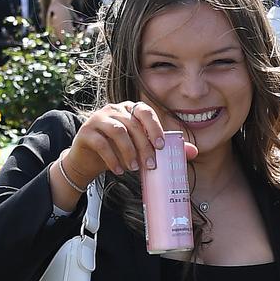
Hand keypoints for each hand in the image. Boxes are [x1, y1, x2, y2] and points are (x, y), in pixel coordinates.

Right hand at [64, 101, 197, 183]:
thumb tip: (193, 151)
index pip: (145, 111)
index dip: (154, 127)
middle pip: (133, 125)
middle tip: (151, 166)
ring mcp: (98, 119)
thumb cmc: (119, 151)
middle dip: (144, 147)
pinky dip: (112, 158)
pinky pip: (101, 143)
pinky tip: (119, 170)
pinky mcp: (86, 132)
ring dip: (129, 152)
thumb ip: (164, 147)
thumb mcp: (141, 148)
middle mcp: (114, 110)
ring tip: (135, 168)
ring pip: (118, 131)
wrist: (89, 159)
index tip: (162, 146)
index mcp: (130, 110)